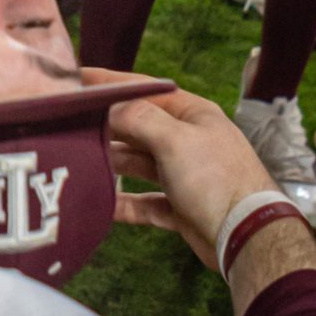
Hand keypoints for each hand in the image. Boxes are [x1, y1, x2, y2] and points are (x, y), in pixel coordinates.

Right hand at [95, 75, 276, 269]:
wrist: (247, 236)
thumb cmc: (213, 178)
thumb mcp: (175, 139)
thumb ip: (138, 118)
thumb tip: (109, 108)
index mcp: (192, 114)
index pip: (145, 90)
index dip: (111, 83)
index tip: (76, 79)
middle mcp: (187, 140)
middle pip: (139, 127)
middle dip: (107, 126)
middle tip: (68, 123)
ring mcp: (184, 175)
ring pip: (139, 164)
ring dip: (113, 163)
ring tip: (79, 160)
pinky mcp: (180, 208)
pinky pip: (145, 200)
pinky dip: (125, 202)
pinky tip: (102, 203)